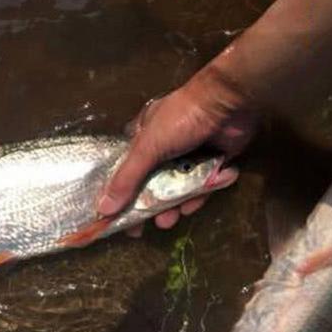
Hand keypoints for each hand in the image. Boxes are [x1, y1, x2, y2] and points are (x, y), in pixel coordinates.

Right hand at [98, 70, 257, 230]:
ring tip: (170, 220)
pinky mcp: (212, 162)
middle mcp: (163, 149)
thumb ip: (127, 180)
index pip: (125, 171)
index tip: (115, 217)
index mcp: (142, 139)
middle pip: (152, 184)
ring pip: (178, 188)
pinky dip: (198, 196)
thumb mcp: (147, 148)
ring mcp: (189, 156)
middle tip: (144, 227)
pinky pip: (201, 186)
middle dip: (149, 206)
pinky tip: (194, 203)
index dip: (121, 194)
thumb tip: (103, 209)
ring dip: (174, 206)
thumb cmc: (180, 120)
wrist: (228, 103)